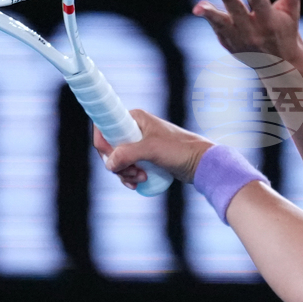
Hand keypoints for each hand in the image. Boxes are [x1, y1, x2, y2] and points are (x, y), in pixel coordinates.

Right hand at [93, 109, 213, 187]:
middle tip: (132, 172)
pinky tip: (139, 183)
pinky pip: (127, 168)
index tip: (110, 158)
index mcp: (134, 118)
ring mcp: (139, 144)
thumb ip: (127, 154)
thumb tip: (109, 164)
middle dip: (117, 164)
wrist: (200, 163)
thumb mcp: (151, 150)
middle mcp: (134, 129)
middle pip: (109, 148)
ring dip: (125, 173)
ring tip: (141, 178)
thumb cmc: (179, 150)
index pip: (105, 125)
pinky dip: (130, 177)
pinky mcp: (144, 157)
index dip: (102, 143)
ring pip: (118, 161)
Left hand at [193, 0, 302, 65]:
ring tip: (198, 7)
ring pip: (222, 25)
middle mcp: (253, 32)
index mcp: (270, 22)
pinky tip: (202, 9)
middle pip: (239, 13)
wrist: (278, 64)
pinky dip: (209, 18)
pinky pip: (217, 29)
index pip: (262, 6)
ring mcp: (239, 40)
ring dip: (210, 14)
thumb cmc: (285, 31)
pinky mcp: (229, 44)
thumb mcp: (291, 13)